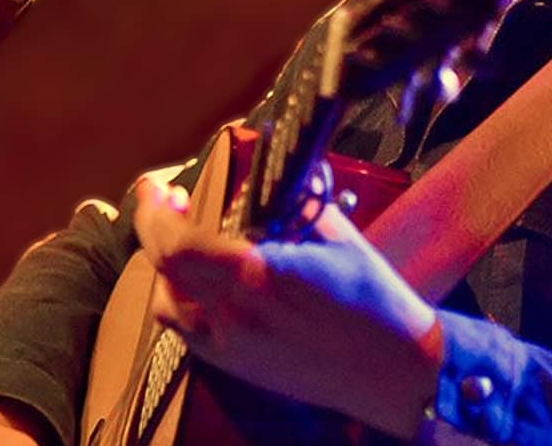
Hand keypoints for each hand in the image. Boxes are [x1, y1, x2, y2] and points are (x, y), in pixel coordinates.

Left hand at [131, 175, 443, 439]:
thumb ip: (295, 205)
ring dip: (169, 265)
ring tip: (190, 240)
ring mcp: (230, 346)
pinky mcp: (236, 367)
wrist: (395, 371)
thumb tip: (272, 179)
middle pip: (165, 267)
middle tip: (172, 202)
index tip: (158, 187)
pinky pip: (188, 329)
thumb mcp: (337, 237)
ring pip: (168, 301)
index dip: (156, 212)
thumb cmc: (374, 300)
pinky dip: (183, 299)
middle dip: (159, 228)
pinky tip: (207, 283)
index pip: (177, 243)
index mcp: (258, 276)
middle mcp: (233, 314)